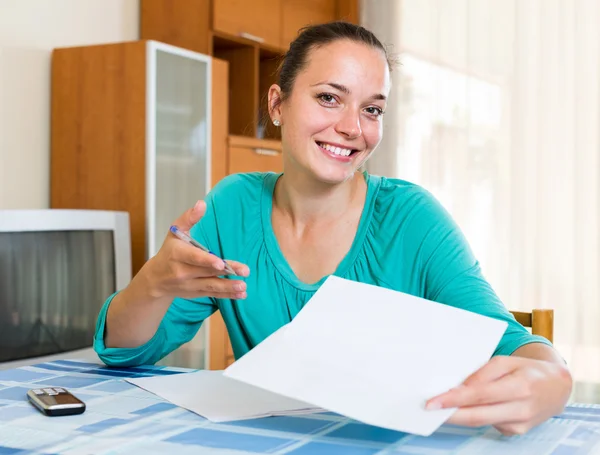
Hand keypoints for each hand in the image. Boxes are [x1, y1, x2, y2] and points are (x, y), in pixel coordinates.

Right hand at [143, 200, 249, 299]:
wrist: (155, 279)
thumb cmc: (169, 252)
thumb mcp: (175, 232)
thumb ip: (189, 218)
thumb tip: (202, 204)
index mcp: (177, 254)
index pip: (194, 258)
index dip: (207, 261)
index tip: (220, 262)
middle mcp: (182, 272)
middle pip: (207, 272)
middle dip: (227, 272)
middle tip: (245, 271)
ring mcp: (189, 285)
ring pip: (211, 286)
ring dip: (229, 287)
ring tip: (243, 286)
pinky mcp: (196, 293)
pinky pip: (212, 294)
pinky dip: (227, 295)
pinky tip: (241, 294)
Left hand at [426, 355, 572, 435]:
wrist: (557, 386)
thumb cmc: (526, 370)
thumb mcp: (505, 362)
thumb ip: (481, 374)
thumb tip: (458, 388)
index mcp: (519, 386)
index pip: (479, 395)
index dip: (454, 400)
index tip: (433, 402)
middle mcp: (521, 408)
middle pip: (477, 416)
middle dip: (450, 415)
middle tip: (428, 411)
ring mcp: (520, 424)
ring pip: (481, 423)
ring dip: (458, 417)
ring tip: (439, 408)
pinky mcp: (517, 432)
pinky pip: (490, 424)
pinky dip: (474, 416)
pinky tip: (464, 410)